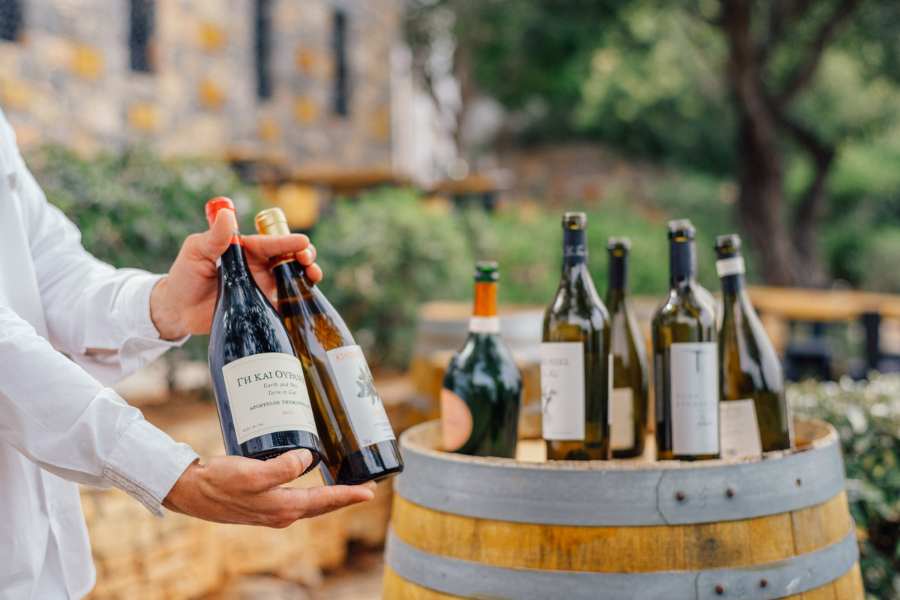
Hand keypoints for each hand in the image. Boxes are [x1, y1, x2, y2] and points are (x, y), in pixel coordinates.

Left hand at [150, 204, 322, 339]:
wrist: (178, 310)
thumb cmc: (184, 276)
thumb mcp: (196, 251)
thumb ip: (214, 236)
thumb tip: (229, 214)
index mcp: (246, 249)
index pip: (271, 243)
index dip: (288, 242)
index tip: (303, 242)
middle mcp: (258, 266)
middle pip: (289, 258)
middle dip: (304, 256)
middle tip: (308, 260)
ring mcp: (262, 287)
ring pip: (292, 278)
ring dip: (306, 276)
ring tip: (313, 277)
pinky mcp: (262, 307)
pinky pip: (285, 303)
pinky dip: (298, 302)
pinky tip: (305, 303)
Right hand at [163, 449, 375, 526]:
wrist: (191, 491)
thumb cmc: (220, 482)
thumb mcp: (252, 474)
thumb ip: (282, 468)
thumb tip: (308, 459)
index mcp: (283, 508)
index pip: (325, 501)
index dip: (349, 495)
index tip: (370, 491)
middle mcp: (281, 513)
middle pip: (322, 505)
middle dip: (344, 497)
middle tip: (366, 488)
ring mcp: (271, 511)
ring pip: (310, 503)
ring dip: (329, 496)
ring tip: (345, 485)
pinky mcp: (262, 503)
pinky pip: (296, 499)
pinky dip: (310, 493)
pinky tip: (310, 481)